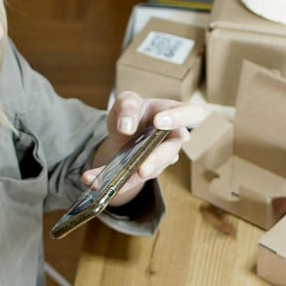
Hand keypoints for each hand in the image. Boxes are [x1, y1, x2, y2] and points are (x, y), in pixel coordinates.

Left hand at [84, 91, 205, 205]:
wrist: (122, 132)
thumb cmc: (132, 112)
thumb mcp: (125, 102)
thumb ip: (126, 105)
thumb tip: (127, 126)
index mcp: (172, 113)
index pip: (192, 114)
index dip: (180, 118)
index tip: (159, 122)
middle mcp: (172, 138)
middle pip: (171, 151)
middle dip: (155, 161)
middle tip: (142, 169)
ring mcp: (162, 158)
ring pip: (152, 171)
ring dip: (131, 179)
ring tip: (114, 184)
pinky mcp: (147, 173)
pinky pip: (133, 180)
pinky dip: (113, 182)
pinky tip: (93, 180)